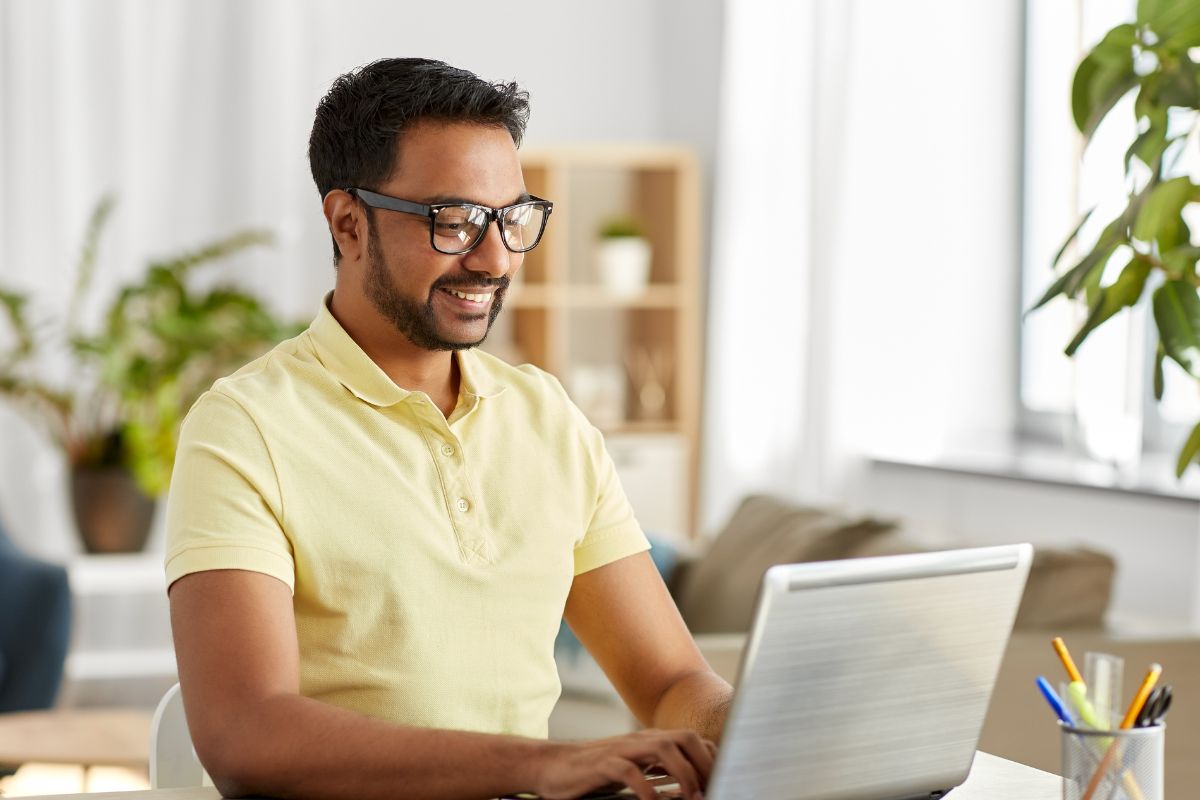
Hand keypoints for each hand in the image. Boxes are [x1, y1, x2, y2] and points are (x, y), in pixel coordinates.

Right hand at [528, 729, 716, 799]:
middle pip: (685, 737)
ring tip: (692, 798)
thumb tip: (690, 788)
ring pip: (664, 747)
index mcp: (651, 741)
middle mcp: (640, 740)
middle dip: (705, 763)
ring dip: (684, 773)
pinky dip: (647, 788)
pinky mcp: (602, 764)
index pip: (693, 740)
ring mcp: (622, 749)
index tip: (723, 782)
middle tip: (712, 790)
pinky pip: (630, 771)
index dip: (712, 760)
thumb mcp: (633, 770)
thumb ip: (659, 772)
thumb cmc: (594, 773)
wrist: (550, 766)